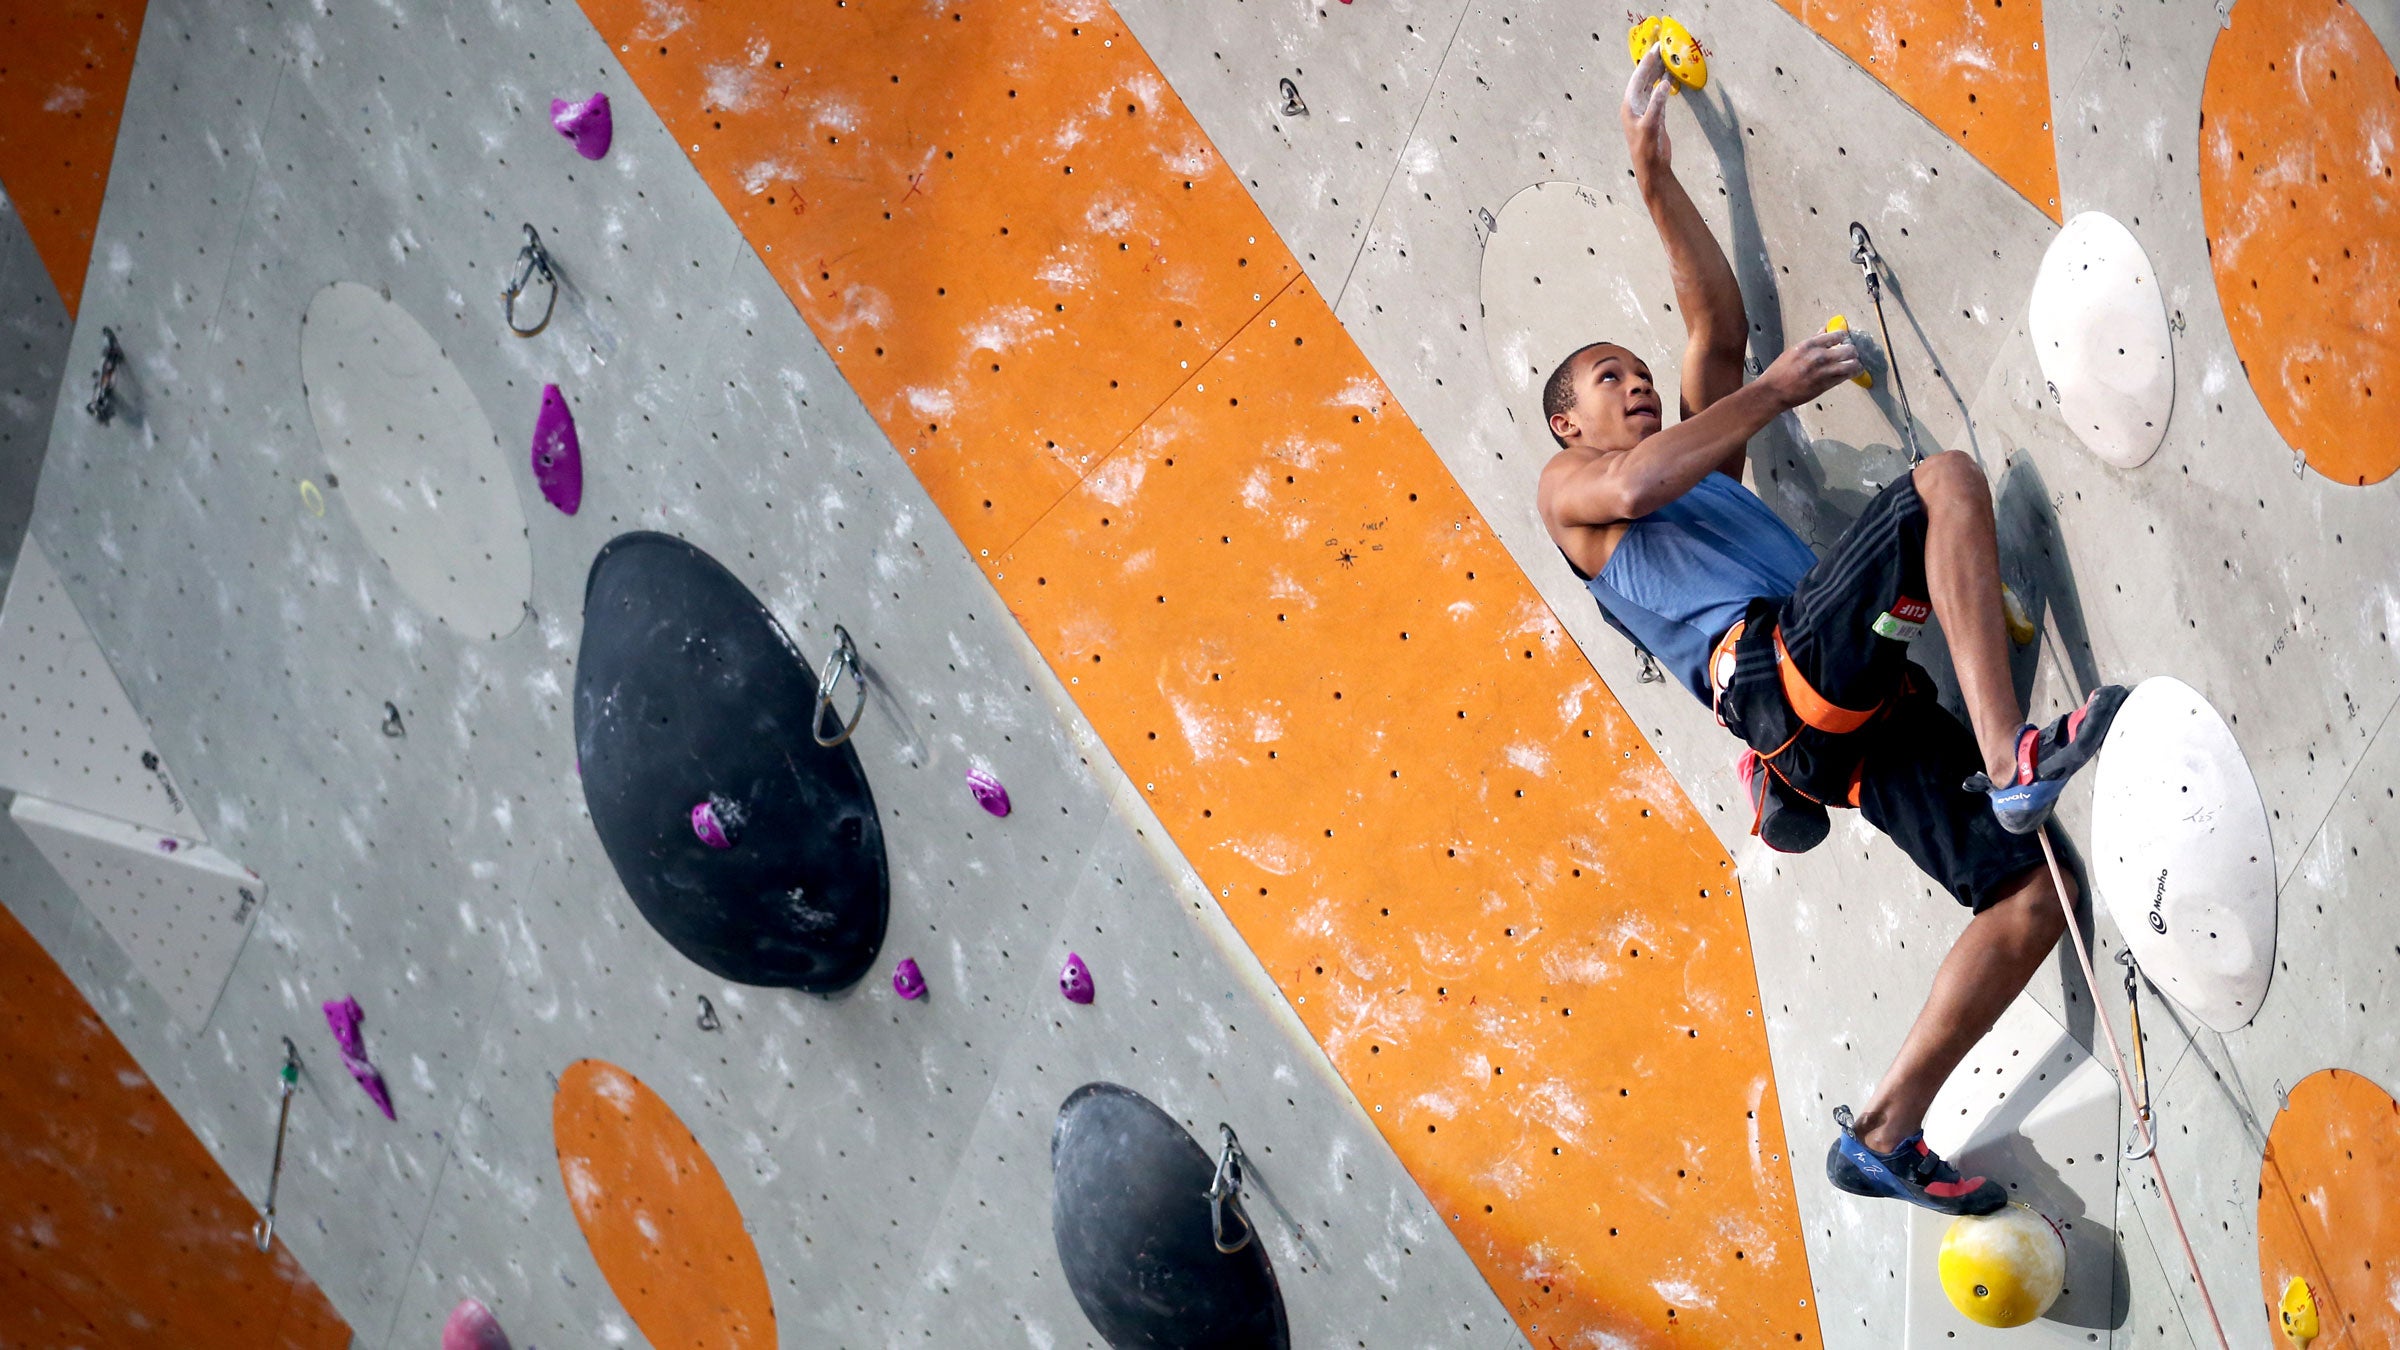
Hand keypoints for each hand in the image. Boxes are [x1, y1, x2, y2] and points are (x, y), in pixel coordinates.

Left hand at [1621, 45, 1670, 181]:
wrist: (1652, 168)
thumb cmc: (1646, 149)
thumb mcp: (1650, 125)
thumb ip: (1657, 104)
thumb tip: (1664, 84)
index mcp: (1630, 106)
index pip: (1638, 79)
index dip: (1646, 63)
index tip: (1654, 49)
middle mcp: (1635, 106)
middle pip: (1644, 79)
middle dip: (1652, 64)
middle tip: (1662, 48)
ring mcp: (1645, 111)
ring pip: (1651, 86)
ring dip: (1658, 73)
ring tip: (1667, 58)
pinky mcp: (1655, 116)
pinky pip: (1659, 96)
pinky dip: (1664, 86)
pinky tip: (1669, 77)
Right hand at [1761, 330, 1864, 407]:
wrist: (1773, 391)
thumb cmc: (1780, 371)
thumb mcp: (1794, 350)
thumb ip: (1813, 340)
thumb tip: (1824, 330)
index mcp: (1810, 345)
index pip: (1837, 335)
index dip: (1844, 337)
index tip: (1844, 340)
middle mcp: (1819, 356)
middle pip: (1849, 349)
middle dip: (1852, 351)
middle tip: (1851, 353)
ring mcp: (1824, 371)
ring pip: (1852, 364)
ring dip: (1855, 364)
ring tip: (1855, 364)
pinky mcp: (1826, 385)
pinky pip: (1846, 377)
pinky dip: (1851, 374)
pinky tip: (1851, 373)